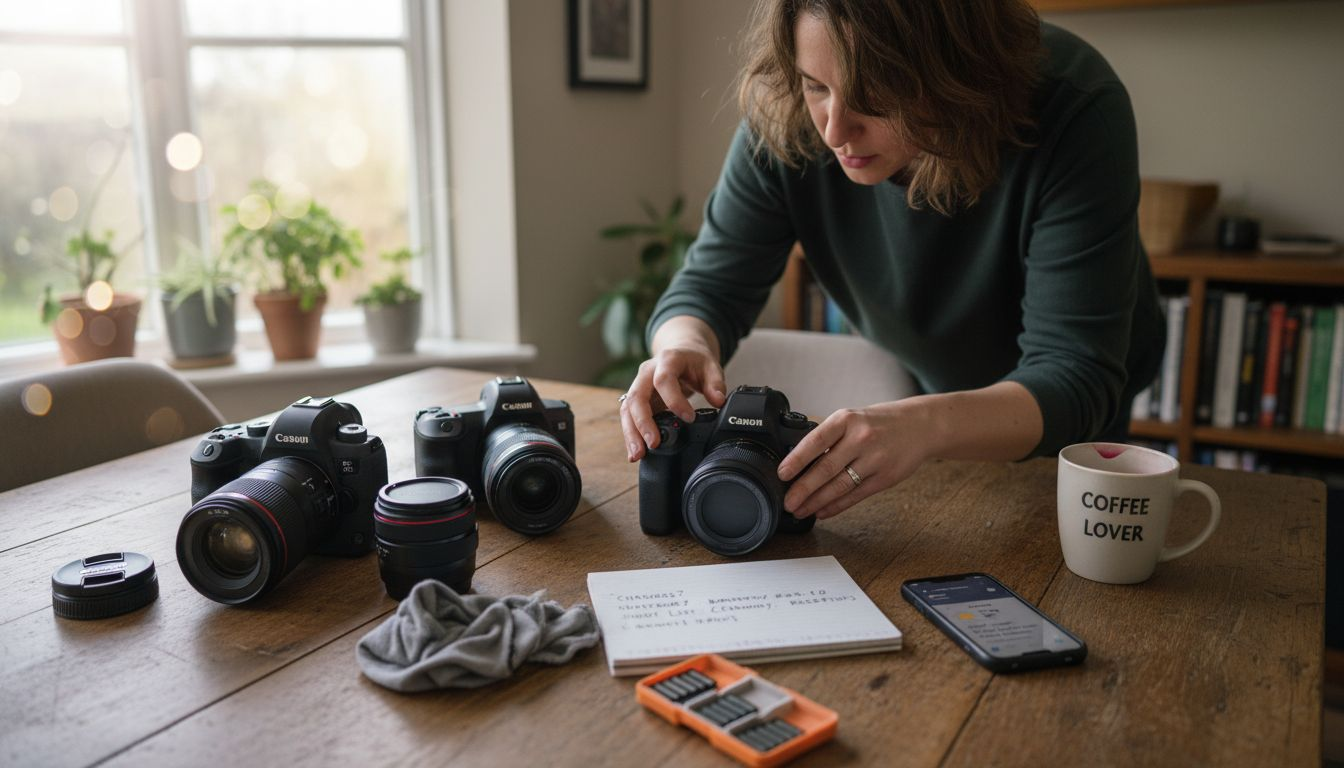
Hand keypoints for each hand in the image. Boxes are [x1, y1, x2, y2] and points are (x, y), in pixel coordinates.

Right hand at [619, 344, 726, 461]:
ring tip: (638, 455)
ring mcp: (639, 386)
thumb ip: (715, 383)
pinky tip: (636, 452)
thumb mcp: (710, 365)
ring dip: (632, 433)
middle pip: (637, 397)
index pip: (663, 380)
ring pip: (628, 409)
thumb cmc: (694, 360)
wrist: (681, 351)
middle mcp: (647, 373)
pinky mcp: (637, 400)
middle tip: (653, 443)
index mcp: (666, 360)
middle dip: (643, 423)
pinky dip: (632, 434)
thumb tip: (718, 401)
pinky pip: (629, 417)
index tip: (689, 418)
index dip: (674, 400)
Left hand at [776, 401, 929, 520]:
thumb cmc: (879, 423)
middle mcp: (861, 438)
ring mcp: (875, 459)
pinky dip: (836, 506)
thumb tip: (798, 463)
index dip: (797, 459)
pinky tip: (822, 511)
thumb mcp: (852, 418)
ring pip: (840, 486)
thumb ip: (829, 437)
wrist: (920, 425)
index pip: (816, 440)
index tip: (782, 474)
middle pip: (826, 468)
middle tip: (788, 502)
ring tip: (801, 510)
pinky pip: (856, 496)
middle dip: (803, 489)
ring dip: (817, 502)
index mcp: (846, 419)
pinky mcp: (885, 478)